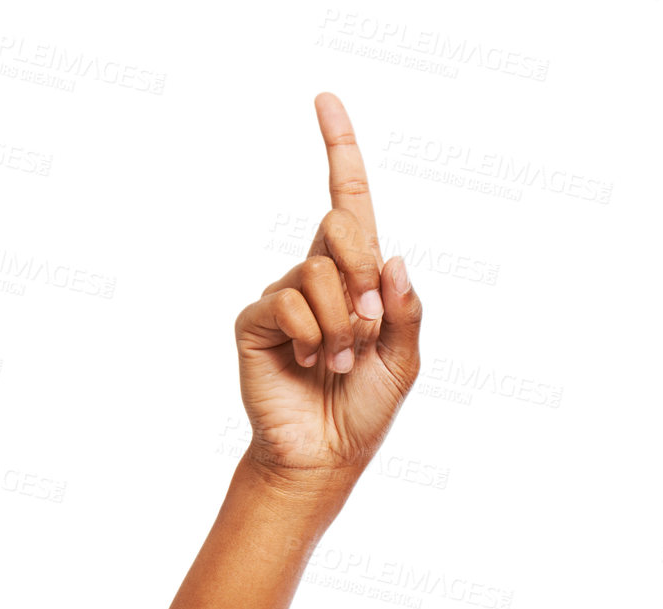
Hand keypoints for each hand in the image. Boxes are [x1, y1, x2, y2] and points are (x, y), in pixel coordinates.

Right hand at [233, 92, 421, 489]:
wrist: (327, 455)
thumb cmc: (367, 408)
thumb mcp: (406, 360)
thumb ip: (407, 310)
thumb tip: (393, 256)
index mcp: (358, 277)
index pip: (347, 202)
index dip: (339, 150)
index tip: (325, 100)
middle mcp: (317, 276)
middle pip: (342, 226)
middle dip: (365, 273)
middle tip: (372, 326)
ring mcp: (283, 295)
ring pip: (319, 273)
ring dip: (346, 324)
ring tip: (342, 362)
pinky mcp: (255, 320)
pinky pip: (289, 302)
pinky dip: (315, 336)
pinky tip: (312, 364)